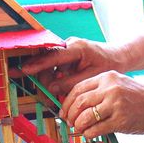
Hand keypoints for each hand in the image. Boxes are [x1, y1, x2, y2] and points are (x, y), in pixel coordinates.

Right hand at [9, 37, 126, 94]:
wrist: (118, 56)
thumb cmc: (108, 65)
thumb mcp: (91, 77)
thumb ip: (70, 83)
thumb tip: (51, 89)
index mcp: (77, 47)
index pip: (53, 55)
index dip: (38, 64)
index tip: (25, 70)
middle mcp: (68, 45)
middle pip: (47, 62)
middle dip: (43, 79)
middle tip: (46, 96)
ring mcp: (66, 50)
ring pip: (48, 66)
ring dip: (48, 81)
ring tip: (53, 97)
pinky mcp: (65, 56)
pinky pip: (53, 67)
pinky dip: (53, 79)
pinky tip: (56, 90)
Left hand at [60, 70, 143, 138]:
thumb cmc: (136, 97)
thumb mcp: (116, 84)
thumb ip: (97, 90)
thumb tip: (73, 105)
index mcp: (106, 77)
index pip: (78, 88)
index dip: (67, 102)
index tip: (63, 111)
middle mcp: (110, 89)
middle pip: (80, 102)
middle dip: (70, 114)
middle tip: (68, 122)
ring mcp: (115, 104)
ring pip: (85, 116)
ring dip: (78, 125)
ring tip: (78, 128)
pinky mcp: (120, 120)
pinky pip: (96, 128)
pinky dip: (88, 133)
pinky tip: (88, 133)